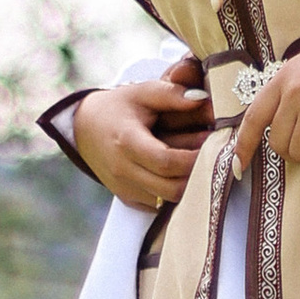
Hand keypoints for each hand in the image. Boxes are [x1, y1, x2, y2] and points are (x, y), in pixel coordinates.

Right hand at [74, 60, 208, 208]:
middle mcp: (122, 170)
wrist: (85, 128)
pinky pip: (158, 205)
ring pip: (166, 200)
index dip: (193, 159)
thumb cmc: (119, 107)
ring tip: (201, 164)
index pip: (166, 162)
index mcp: (127, 142)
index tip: (214, 145)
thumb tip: (203, 99)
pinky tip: (184, 174)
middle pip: (170, 187)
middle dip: (197, 174)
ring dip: (188, 185)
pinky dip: (174, 193)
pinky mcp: (127, 199)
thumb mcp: (143, 92)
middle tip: (214, 157)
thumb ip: (172, 94)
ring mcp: (124, 188)